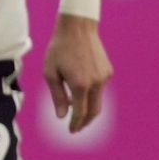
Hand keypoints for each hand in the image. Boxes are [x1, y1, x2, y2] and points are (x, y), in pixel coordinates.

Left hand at [43, 15, 111, 132]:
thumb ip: (57, 96)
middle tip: (76, 128)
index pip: (80, 112)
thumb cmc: (59, 49)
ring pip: (98, 101)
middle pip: (94, 111)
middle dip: (85, 122)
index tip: (71, 131)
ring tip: (79, 115)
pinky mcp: (108, 71)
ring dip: (89, 110)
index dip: (75, 124)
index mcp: (80, 84)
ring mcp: (104, 77)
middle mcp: (96, 83)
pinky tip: (82, 95)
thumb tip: (62, 116)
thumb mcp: (50, 72)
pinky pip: (100, 89)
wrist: (78, 28)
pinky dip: (92, 96)